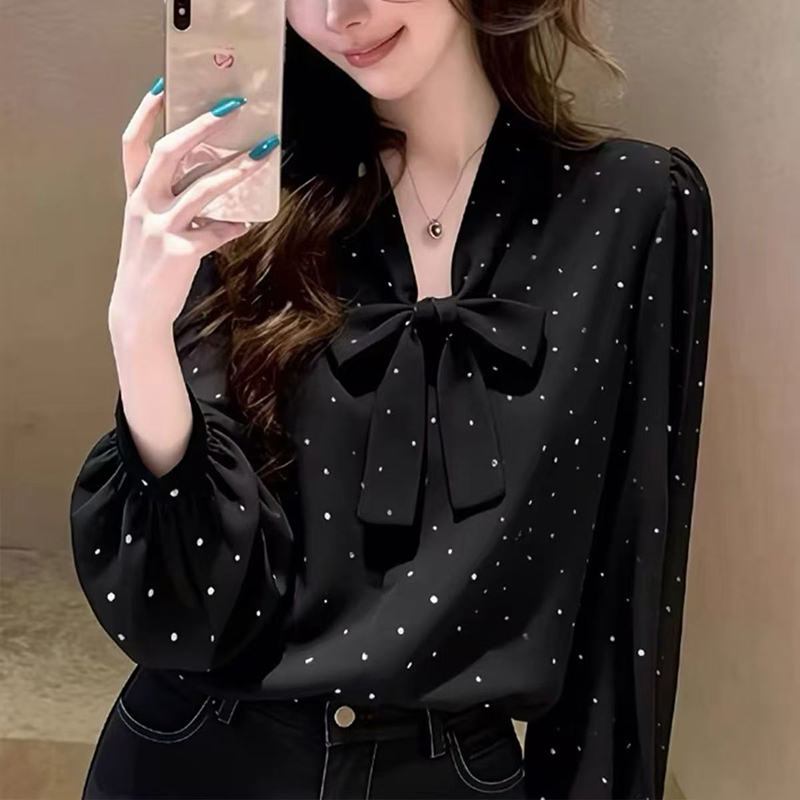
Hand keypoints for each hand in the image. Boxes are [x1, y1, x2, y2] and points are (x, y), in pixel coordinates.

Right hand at [108, 84, 278, 340]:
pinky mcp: (179, 251)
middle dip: (200, 126)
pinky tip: (245, 225)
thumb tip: (228, 209)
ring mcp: (159, 227)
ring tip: (262, 155)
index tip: (163, 86)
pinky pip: (217, 232)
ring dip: (236, 169)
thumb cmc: (150, 268)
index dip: (146, 114)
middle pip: (168, 152)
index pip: (133, 145)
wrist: (137, 312)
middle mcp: (142, 205)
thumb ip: (183, 213)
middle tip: (231, 109)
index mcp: (134, 196)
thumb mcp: (154, 232)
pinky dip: (233, 228)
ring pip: (202, 188)